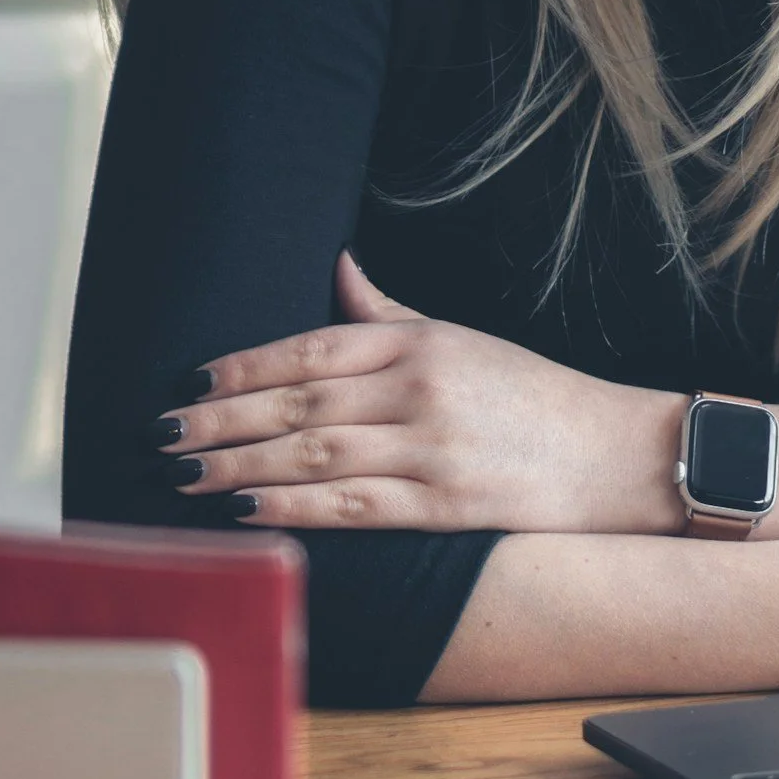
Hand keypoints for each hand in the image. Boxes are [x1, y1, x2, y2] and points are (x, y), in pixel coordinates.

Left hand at [153, 252, 684, 533]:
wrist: (616, 455)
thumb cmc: (534, 397)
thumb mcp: (463, 339)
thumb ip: (390, 312)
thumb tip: (338, 267)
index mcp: (421, 342)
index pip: (314, 346)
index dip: (247, 365)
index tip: (193, 379)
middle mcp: (419, 388)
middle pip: (300, 403)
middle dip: (221, 418)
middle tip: (162, 432)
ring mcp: (430, 447)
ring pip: (314, 454)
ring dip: (239, 466)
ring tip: (182, 475)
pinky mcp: (443, 504)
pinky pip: (351, 505)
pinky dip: (292, 507)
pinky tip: (245, 510)